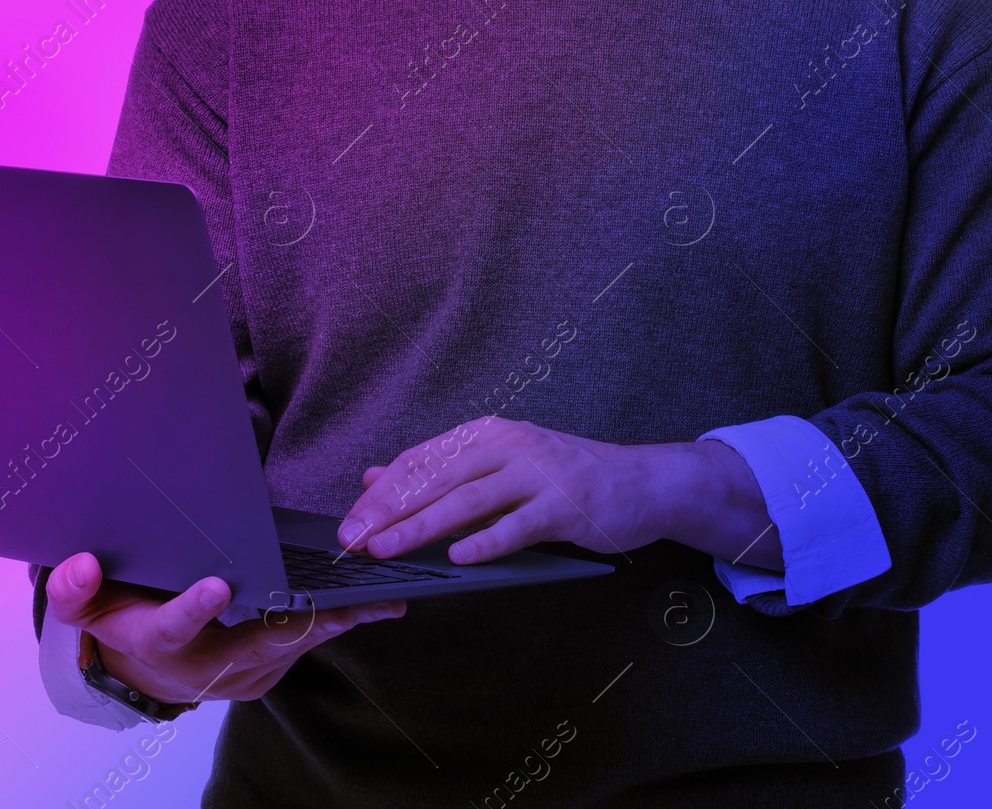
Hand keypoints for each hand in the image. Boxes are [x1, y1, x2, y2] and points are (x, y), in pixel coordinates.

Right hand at [44, 553, 404, 704]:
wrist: (143, 666)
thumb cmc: (122, 617)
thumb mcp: (89, 607)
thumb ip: (76, 590)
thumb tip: (78, 564)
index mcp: (157, 643)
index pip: (171, 629)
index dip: (192, 610)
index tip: (216, 585)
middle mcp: (203, 667)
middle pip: (254, 646)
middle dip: (298, 621)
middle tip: (336, 599)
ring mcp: (241, 674)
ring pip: (291, 647)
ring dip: (332, 622)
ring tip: (374, 598)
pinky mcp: (268, 671)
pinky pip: (305, 644)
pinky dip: (337, 621)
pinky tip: (374, 602)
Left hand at [335, 417, 781, 569]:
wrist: (641, 481)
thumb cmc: (565, 476)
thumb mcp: (501, 464)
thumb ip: (442, 471)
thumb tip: (376, 477)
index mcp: (488, 434)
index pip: (422, 460)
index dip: (382, 492)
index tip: (349, 523)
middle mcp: (510, 444)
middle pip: (437, 478)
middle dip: (389, 511)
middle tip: (353, 541)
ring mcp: (539, 472)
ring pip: (469, 500)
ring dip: (422, 527)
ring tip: (387, 550)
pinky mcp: (566, 504)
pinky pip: (519, 525)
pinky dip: (486, 541)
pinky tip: (459, 557)